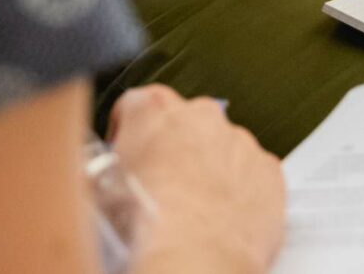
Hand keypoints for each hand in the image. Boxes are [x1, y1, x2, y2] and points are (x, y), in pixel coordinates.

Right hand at [113, 86, 286, 273]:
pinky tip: (223, 219)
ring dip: (210, 170)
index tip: (127, 156)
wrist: (194, 261)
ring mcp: (239, 141)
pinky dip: (241, 191)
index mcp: (153, 108)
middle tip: (162, 189)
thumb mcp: (99, 189)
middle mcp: (200, 115)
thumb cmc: (146, 227)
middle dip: (174, 149)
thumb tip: (95, 174)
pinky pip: (253, 174)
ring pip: (222, 147)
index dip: (128, 135)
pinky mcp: (268, 170)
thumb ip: (101, 165)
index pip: (135, 105)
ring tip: (194, 211)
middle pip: (184, 123)